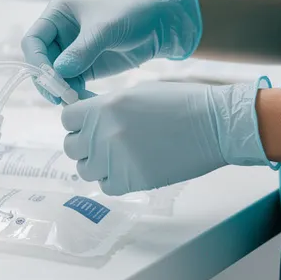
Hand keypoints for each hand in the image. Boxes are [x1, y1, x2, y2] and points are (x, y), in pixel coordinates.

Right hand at [21, 0, 202, 98]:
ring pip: (53, 77)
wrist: (159, 26)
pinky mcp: (83, 68)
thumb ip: (82, 50)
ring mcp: (70, 52)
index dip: (36, 61)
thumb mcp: (106, 29)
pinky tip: (85, 101)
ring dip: (61, 90)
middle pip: (40, 62)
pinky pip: (70, 85)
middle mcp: (59, 33)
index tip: (49, 78)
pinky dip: (74, 94)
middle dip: (48, 80)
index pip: (33, 40)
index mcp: (57, 14)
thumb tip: (59, 71)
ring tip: (75, 101)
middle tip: (60, 97)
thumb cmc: (132, 15)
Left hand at [60, 80, 273, 195]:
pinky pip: (105, 186)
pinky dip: (113, 180)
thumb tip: (85, 117)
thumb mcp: (136, 93)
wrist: (214, 125)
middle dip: (84, 143)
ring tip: (118, 155)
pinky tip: (129, 168)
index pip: (66, 119)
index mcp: (103, 108)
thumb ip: (105, 106)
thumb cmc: (180, 103)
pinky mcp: (131, 182)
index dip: (77, 121)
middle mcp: (103, 134)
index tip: (88, 123)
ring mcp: (115, 160)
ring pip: (85, 169)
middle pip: (71, 146)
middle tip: (103, 141)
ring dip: (96, 163)